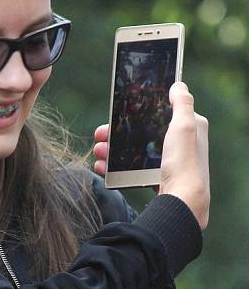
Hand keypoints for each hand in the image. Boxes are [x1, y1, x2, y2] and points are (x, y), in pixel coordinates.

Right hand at [91, 82, 209, 229]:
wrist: (182, 203)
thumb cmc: (184, 163)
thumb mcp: (185, 126)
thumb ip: (182, 103)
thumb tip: (178, 85)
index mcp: (190, 128)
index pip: (160, 113)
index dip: (138, 112)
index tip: (117, 113)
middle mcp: (180, 144)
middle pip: (142, 132)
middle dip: (117, 133)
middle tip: (99, 135)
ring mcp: (168, 162)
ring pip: (134, 151)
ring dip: (112, 150)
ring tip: (98, 153)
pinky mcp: (159, 179)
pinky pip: (133, 169)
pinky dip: (116, 168)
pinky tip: (103, 167)